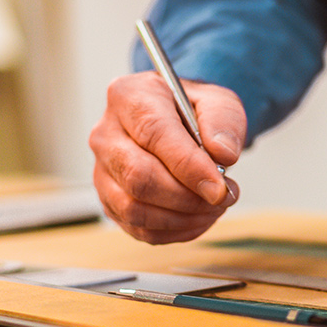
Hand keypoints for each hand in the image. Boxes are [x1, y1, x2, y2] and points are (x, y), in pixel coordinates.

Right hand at [89, 72, 244, 243]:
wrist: (177, 123)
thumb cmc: (193, 111)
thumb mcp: (218, 101)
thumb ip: (223, 121)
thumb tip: (223, 154)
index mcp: (129, 96)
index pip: (153, 133)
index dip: (188, 166)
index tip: (219, 187)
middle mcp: (106, 133)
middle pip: (138, 176)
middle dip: (187, 197)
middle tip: (223, 197)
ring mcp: (103, 170)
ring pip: (134, 208)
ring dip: (183, 217)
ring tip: (213, 207)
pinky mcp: (109, 200)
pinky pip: (139, 228)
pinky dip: (175, 230)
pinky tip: (197, 217)